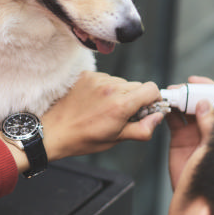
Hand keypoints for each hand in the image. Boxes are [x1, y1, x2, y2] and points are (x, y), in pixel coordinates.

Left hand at [41, 71, 163, 160]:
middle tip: (124, 114)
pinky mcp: (87, 75)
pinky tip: (96, 101)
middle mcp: (111, 88)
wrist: (55, 131)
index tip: (147, 109)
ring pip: (122, 81)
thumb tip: (158, 116)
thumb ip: (142, 128)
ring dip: (120, 93)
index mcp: (121, 105)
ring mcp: (98, 79)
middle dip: (136, 99)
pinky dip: (106, 88)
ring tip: (105, 108)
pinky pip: (107, 78)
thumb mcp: (117, 139)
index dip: (154, 100)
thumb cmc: (85, 139)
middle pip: (138, 85)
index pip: (151, 89)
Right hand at [166, 76, 213, 189]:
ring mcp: (195, 134)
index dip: (211, 89)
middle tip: (178, 89)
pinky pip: (174, 120)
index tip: (197, 82)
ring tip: (168, 95)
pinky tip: (163, 106)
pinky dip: (167, 111)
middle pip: (202, 102)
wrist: (192, 208)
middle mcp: (211, 130)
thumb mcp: (211, 150)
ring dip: (178, 100)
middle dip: (190, 92)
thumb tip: (204, 104)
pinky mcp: (180, 140)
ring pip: (187, 109)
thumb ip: (209, 126)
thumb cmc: (211, 184)